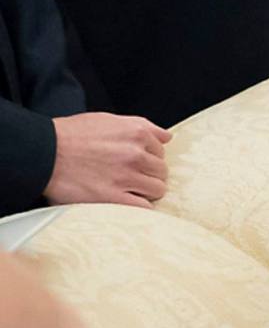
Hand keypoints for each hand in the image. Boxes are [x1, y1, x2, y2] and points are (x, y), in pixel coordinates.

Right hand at [43, 111, 165, 204]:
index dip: (149, 158)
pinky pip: (144, 207)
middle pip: (161, 172)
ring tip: (126, 189)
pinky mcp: (113, 198)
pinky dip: (139, 207)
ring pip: (157, 190)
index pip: (161, 152)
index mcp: (136, 134)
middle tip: (129, 177)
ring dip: (146, 191)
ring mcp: (126, 177)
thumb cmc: (70, 136)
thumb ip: (140, 126)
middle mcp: (135, 155)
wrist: (42, 153)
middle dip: (149, 175)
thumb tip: (167, 137)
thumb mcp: (106, 120)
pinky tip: (125, 202)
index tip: (135, 163)